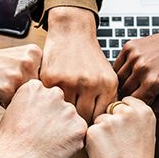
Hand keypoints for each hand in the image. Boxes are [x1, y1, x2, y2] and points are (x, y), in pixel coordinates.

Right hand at [0, 44, 42, 106]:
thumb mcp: (21, 57)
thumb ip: (37, 71)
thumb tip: (52, 96)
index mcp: (36, 53)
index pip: (44, 80)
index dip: (30, 83)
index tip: (19, 76)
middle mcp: (29, 63)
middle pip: (36, 91)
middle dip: (23, 91)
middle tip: (8, 80)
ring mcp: (18, 76)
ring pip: (25, 100)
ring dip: (13, 97)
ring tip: (2, 84)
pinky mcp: (6, 89)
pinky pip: (11, 105)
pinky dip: (3, 101)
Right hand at [0, 79, 86, 157]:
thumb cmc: (10, 142)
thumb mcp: (12, 111)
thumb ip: (30, 103)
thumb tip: (40, 107)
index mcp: (35, 87)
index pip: (45, 96)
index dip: (40, 113)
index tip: (33, 124)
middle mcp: (54, 93)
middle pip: (60, 106)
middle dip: (54, 119)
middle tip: (42, 136)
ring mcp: (68, 110)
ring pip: (70, 120)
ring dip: (64, 130)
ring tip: (47, 144)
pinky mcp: (79, 127)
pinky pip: (78, 134)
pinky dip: (71, 143)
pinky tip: (55, 149)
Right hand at [40, 6, 117, 122]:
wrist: (72, 31)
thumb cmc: (89, 56)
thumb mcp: (106, 75)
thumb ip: (106, 99)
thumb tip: (103, 126)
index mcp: (107, 84)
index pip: (100, 117)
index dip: (93, 123)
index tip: (86, 123)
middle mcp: (91, 84)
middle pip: (84, 118)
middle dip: (78, 121)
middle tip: (72, 121)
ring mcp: (70, 81)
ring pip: (66, 112)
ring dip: (63, 113)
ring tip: (61, 113)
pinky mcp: (52, 79)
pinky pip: (51, 100)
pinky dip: (51, 102)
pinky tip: (52, 101)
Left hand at [85, 97, 155, 157]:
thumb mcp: (146, 133)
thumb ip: (135, 117)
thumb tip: (120, 108)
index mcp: (144, 111)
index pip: (126, 101)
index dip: (122, 115)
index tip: (125, 129)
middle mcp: (128, 112)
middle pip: (111, 109)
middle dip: (111, 122)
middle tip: (119, 142)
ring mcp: (110, 121)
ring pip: (99, 120)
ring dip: (101, 132)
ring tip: (113, 150)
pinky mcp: (94, 131)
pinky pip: (89, 132)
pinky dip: (93, 142)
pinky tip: (104, 153)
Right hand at [113, 24, 158, 111]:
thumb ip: (156, 108)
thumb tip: (139, 112)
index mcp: (152, 83)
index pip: (132, 103)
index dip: (135, 106)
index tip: (139, 103)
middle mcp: (141, 69)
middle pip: (123, 92)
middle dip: (129, 95)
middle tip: (138, 93)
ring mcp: (134, 57)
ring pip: (117, 79)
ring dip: (124, 84)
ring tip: (135, 83)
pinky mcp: (130, 47)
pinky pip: (117, 65)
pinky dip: (121, 71)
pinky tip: (132, 72)